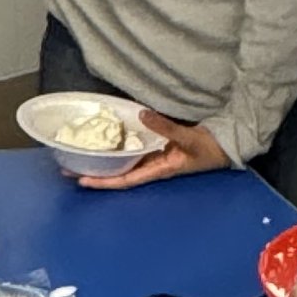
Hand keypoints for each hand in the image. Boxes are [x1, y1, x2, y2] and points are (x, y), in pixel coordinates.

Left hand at [78, 110, 231, 188]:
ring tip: (82, 152)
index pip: (125, 180)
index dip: (103, 182)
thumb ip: (165, 127)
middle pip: (119, 172)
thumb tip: (140, 114)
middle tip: (68, 165)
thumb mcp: (188, 138)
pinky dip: (120, 145)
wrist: (228, 144)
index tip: (81, 181)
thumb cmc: (210, 148)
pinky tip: (108, 138)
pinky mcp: (159, 145)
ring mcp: (155, 156)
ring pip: (124, 161)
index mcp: (158, 170)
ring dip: (104, 159)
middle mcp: (152, 165)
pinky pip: (135, 148)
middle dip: (95, 171)